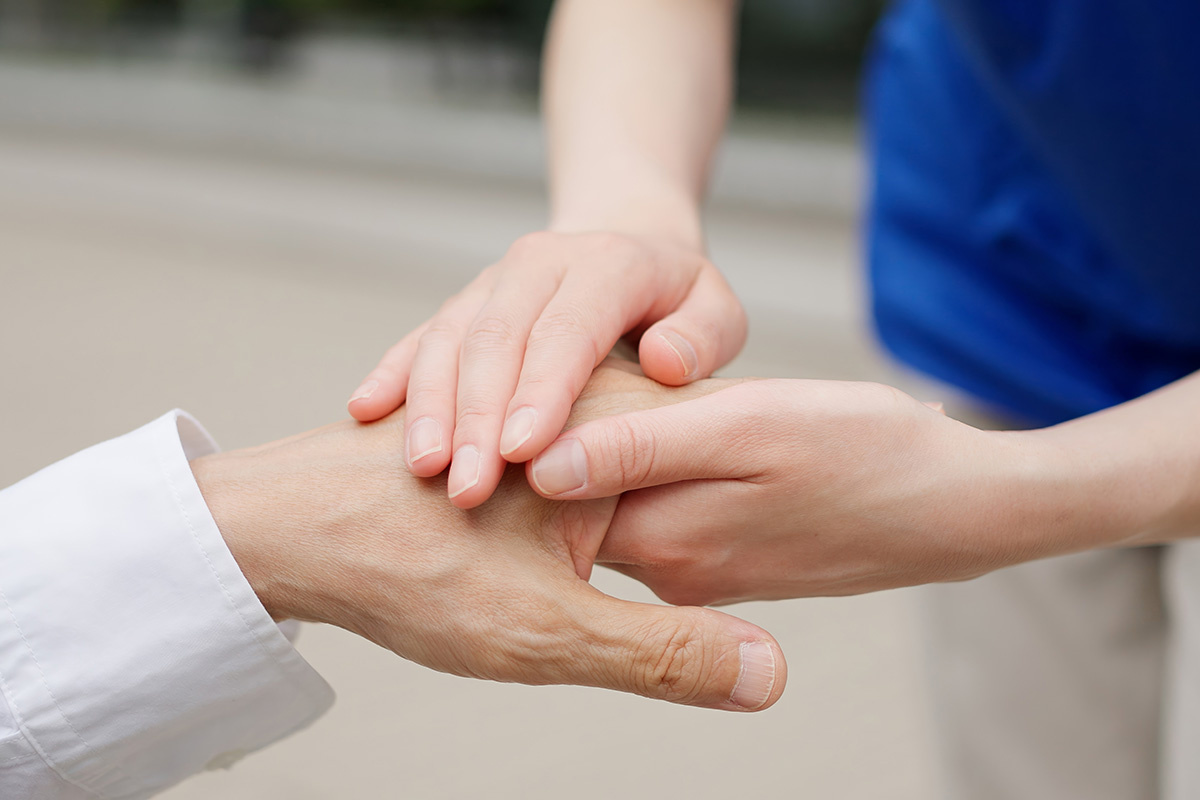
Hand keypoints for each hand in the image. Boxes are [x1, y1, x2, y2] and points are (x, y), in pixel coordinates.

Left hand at [192, 362, 783, 710]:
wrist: (277, 527)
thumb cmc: (403, 569)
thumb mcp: (551, 632)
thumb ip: (668, 652)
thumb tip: (772, 678)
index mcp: (607, 424)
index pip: (714, 461)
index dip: (739, 518)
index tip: (737, 555)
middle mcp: (570, 393)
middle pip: (661, 458)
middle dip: (668, 518)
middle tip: (619, 582)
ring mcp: (526, 400)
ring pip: (604, 457)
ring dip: (612, 510)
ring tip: (566, 569)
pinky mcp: (490, 419)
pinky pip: (551, 453)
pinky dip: (557, 492)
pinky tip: (530, 538)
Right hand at [345, 230, 745, 508]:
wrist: (625, 242)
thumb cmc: (678, 301)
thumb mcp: (714, 309)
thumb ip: (702, 334)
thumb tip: (664, 363)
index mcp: (604, 265)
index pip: (567, 329)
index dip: (540, 390)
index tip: (522, 454)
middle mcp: (537, 265)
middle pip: (496, 338)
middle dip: (476, 416)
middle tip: (465, 489)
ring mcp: (490, 284)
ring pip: (447, 339)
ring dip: (428, 405)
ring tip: (419, 470)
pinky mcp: (460, 306)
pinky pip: (418, 336)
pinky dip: (391, 374)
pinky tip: (362, 413)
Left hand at [528, 378, 1120, 604]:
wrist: (961, 506)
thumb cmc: (863, 450)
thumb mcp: (747, 428)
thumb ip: (639, 451)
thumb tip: (539, 466)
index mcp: (668, 542)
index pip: (557, 496)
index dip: (544, 432)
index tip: (550, 373)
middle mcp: (675, 574)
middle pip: (585, 507)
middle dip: (578, 443)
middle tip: (590, 372)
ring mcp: (707, 575)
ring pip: (629, 508)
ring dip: (624, 457)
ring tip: (636, 390)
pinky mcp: (735, 564)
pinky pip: (672, 517)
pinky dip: (666, 475)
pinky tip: (688, 432)